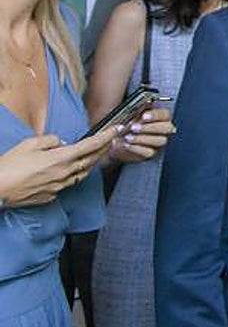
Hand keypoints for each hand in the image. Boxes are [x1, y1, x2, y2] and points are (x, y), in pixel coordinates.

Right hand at [0, 126, 121, 206]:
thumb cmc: (9, 165)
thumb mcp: (30, 144)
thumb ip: (51, 140)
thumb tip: (62, 144)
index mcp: (61, 159)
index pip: (91, 146)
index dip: (106, 137)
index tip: (117, 129)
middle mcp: (64, 174)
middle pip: (91, 160)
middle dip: (104, 149)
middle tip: (111, 140)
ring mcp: (58, 187)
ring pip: (81, 174)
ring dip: (91, 164)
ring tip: (96, 155)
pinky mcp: (50, 196)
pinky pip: (67, 184)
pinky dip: (72, 175)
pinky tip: (70, 171)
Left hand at [109, 107, 175, 163]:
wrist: (118, 141)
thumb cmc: (128, 126)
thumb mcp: (132, 114)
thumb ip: (140, 108)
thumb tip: (146, 102)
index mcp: (161, 118)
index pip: (165, 115)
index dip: (156, 115)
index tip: (144, 116)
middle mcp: (164, 130)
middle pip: (167, 128)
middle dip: (150, 127)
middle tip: (134, 127)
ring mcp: (159, 142)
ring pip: (160, 140)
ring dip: (142, 138)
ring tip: (128, 137)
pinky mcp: (152, 153)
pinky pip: (149, 152)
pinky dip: (137, 148)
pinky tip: (127, 144)